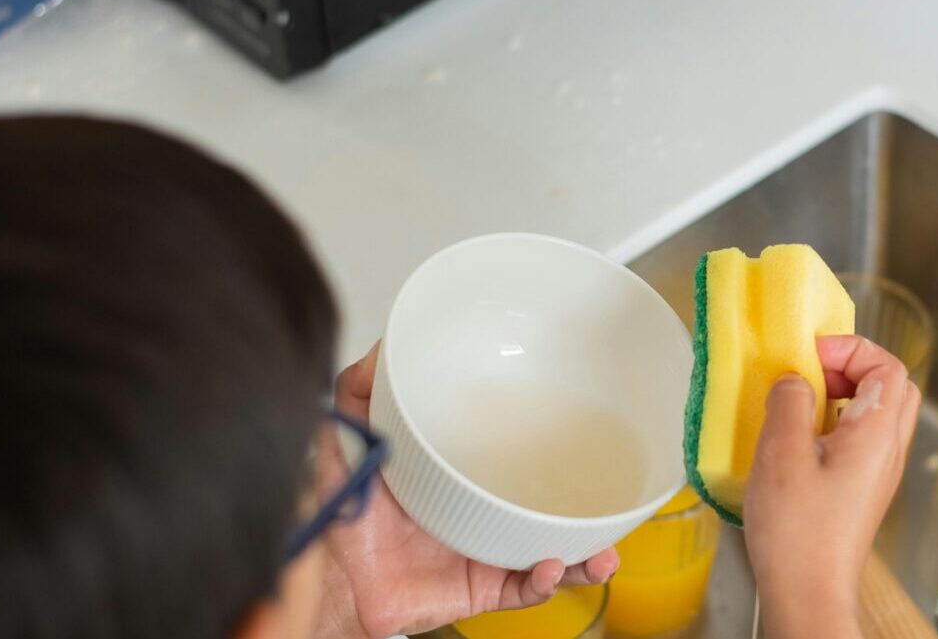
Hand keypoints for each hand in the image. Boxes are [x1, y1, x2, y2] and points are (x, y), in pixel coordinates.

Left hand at [312, 343, 619, 637]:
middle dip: (587, 505)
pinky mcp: (478, 590)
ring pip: (552, 555)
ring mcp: (484, 553)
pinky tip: (551, 566)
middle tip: (611, 492)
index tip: (584, 424)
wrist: (325, 576)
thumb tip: (386, 345)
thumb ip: (361, 388)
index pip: (516, 455)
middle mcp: (480, 513)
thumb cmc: (337, 511)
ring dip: (585, 556)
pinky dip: (543, 582)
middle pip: (548, 507)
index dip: (553, 445)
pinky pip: (523, 592)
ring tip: (602, 549)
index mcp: (460, 476)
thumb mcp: (347, 435)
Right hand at [743, 335, 922, 638]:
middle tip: (811, 373)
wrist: (808, 593)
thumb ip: (789, 403)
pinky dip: (835, 424)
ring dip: (842, 397)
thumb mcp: (781, 454)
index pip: (889, 366)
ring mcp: (879, 473)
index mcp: (878, 435)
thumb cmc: (797, 533)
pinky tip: (798, 440)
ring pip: (877, 413)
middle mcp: (888, 452)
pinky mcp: (862, 490)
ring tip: (800, 405)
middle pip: (892, 386)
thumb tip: (795, 379)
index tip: (810, 355)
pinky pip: (861, 439)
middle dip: (852, 367)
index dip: (851, 348)